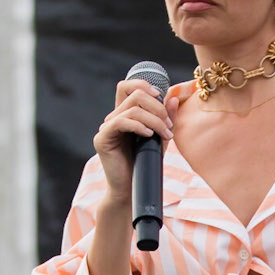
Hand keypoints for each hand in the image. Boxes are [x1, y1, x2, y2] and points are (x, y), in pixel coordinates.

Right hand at [93, 81, 173, 207]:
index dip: (144, 85)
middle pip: (135, 94)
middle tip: (169, 126)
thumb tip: (172, 98)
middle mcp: (113, 118)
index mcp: (124, 115)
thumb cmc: (146, 165)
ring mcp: (106, 128)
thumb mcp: (161, 138)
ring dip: (154, 120)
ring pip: (132, 109)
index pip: (127, 86)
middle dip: (157, 107)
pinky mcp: (102, 139)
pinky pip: (121, 122)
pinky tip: (148, 135)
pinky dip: (139, 126)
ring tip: (165, 135)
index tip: (162, 97)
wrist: (132, 190)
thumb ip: (166, 119)